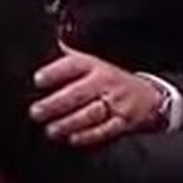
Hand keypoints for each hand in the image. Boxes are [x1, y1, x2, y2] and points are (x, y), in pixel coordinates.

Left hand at [30, 44, 163, 146]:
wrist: (147, 97)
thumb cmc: (108, 80)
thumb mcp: (89, 63)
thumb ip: (65, 57)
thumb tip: (40, 43)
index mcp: (93, 65)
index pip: (73, 65)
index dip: (55, 72)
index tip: (37, 79)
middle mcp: (104, 82)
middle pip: (79, 92)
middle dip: (56, 103)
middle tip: (36, 112)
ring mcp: (115, 102)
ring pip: (91, 113)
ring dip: (69, 123)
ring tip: (51, 130)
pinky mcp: (122, 122)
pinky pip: (106, 130)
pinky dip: (89, 135)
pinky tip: (73, 138)